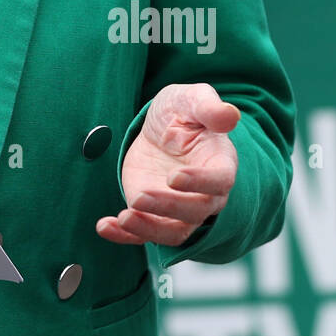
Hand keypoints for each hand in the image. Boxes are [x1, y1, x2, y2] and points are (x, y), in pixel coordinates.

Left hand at [96, 83, 239, 246]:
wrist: (160, 126)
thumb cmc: (181, 111)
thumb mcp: (191, 99)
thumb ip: (209, 107)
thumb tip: (230, 115)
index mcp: (219, 163)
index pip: (220, 181)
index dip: (200, 183)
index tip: (174, 177)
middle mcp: (205, 192)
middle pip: (196, 211)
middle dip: (168, 207)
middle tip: (140, 196)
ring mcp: (179, 207)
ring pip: (173, 231)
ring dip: (149, 229)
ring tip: (123, 218)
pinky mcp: (154, 213)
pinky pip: (143, 233)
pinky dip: (125, 236)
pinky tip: (105, 226)